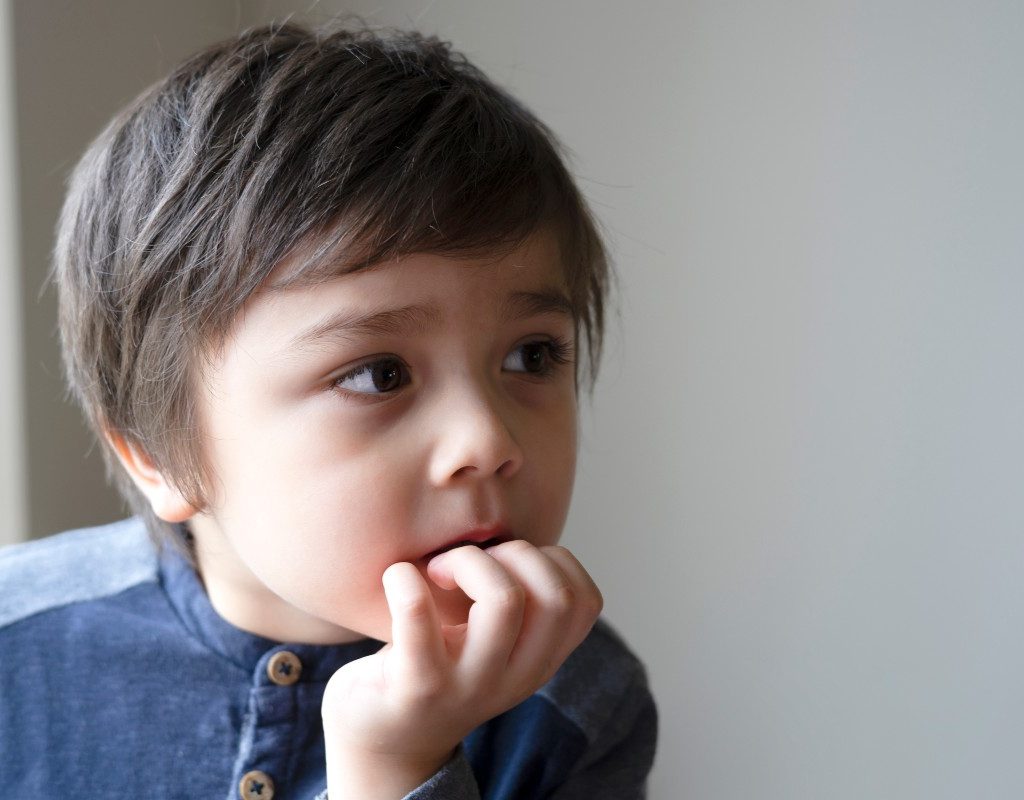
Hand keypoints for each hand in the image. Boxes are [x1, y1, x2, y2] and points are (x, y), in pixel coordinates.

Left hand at [321, 540, 602, 799]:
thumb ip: (517, 600)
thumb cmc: (435, 662)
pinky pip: (418, 617)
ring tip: (435, 570)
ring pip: (505, 600)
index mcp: (539, 661)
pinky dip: (404, 580)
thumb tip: (509, 530)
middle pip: (556, 596)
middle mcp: (515, 678)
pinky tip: (397, 578)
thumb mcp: (492, 642)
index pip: (586, 601)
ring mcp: (468, 687)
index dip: (552, 560)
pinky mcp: (415, 689)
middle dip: (514, 552)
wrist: (380, 737)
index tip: (506, 563)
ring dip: (466, 561)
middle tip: (468, 563)